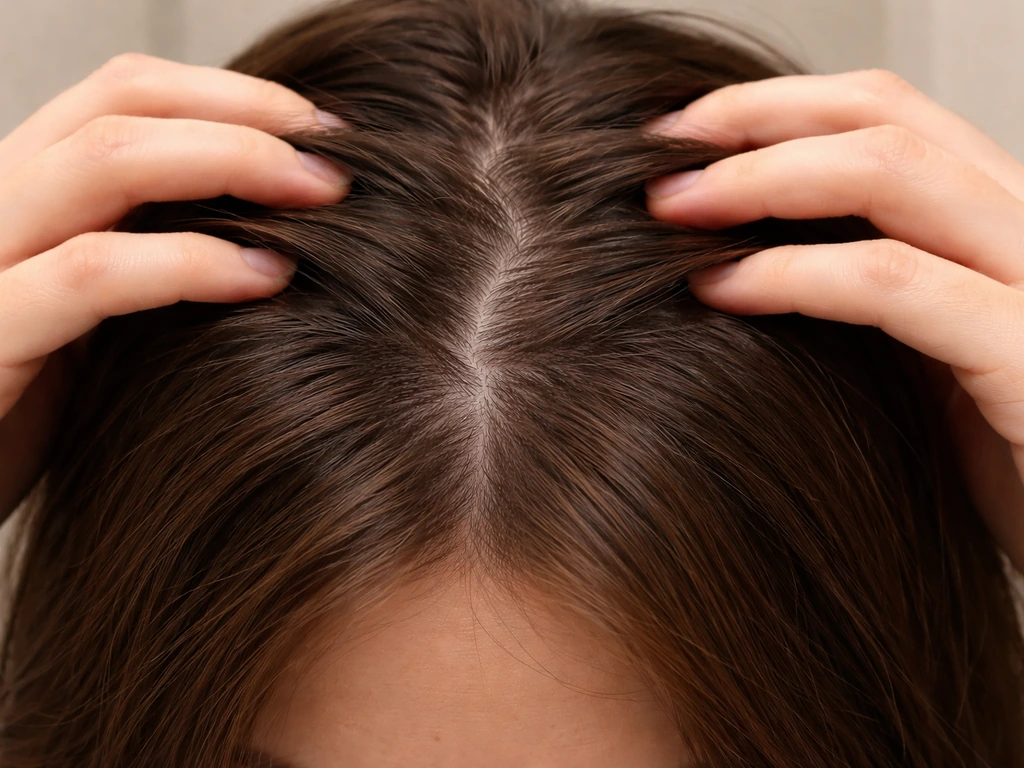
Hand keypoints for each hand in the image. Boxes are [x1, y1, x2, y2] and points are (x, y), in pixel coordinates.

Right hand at [0, 53, 350, 521]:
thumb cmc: (43, 411)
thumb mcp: (103, 318)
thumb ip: (158, 259)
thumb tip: (282, 234)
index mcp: (31, 193)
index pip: (126, 95)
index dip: (233, 96)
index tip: (323, 131)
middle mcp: (0, 205)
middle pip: (122, 102)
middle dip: (247, 116)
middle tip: (339, 157)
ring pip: (106, 161)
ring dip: (233, 162)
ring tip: (322, 197)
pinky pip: (94, 273)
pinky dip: (191, 262)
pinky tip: (266, 278)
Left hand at [645, 68, 1023, 572]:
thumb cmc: (996, 464)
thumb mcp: (925, 359)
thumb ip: (864, 295)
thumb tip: (733, 260)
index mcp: (1000, 223)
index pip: (889, 117)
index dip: (777, 108)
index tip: (682, 134)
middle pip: (885, 118)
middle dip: (755, 122)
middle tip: (658, 153)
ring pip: (891, 173)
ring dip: (759, 180)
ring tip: (669, 208)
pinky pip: (892, 285)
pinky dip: (791, 274)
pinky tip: (719, 289)